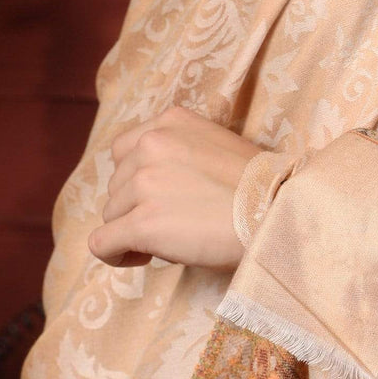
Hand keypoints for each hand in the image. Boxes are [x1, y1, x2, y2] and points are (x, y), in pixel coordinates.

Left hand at [88, 104, 262, 271]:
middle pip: (116, 185)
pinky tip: (141, 257)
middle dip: (135, 207)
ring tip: (168, 239)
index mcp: (171, 121)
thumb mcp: (214, 145)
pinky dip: (115, 254)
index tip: (158, 198)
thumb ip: (178, 152)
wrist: (276, 210)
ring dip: (131, 230)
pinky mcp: (142, 221)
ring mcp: (144, 182)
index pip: (124, 151)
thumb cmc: (256, 186)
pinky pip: (102, 243)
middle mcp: (151, 144)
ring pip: (110, 214)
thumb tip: (149, 188)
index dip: (135, 179)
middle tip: (171, 223)